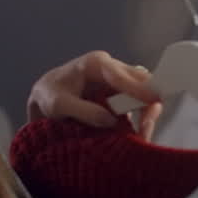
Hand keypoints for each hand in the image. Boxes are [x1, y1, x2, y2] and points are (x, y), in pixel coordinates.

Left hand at [27, 51, 164, 139]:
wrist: (44, 97)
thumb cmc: (50, 96)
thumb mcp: (59, 105)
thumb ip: (84, 111)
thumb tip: (111, 120)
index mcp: (96, 63)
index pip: (123, 75)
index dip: (139, 89)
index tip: (153, 103)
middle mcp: (112, 68)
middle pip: (142, 81)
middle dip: (149, 103)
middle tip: (146, 125)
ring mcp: (118, 82)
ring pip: (144, 94)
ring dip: (147, 113)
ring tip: (142, 134)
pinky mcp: (120, 96)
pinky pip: (138, 105)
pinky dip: (140, 119)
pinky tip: (137, 134)